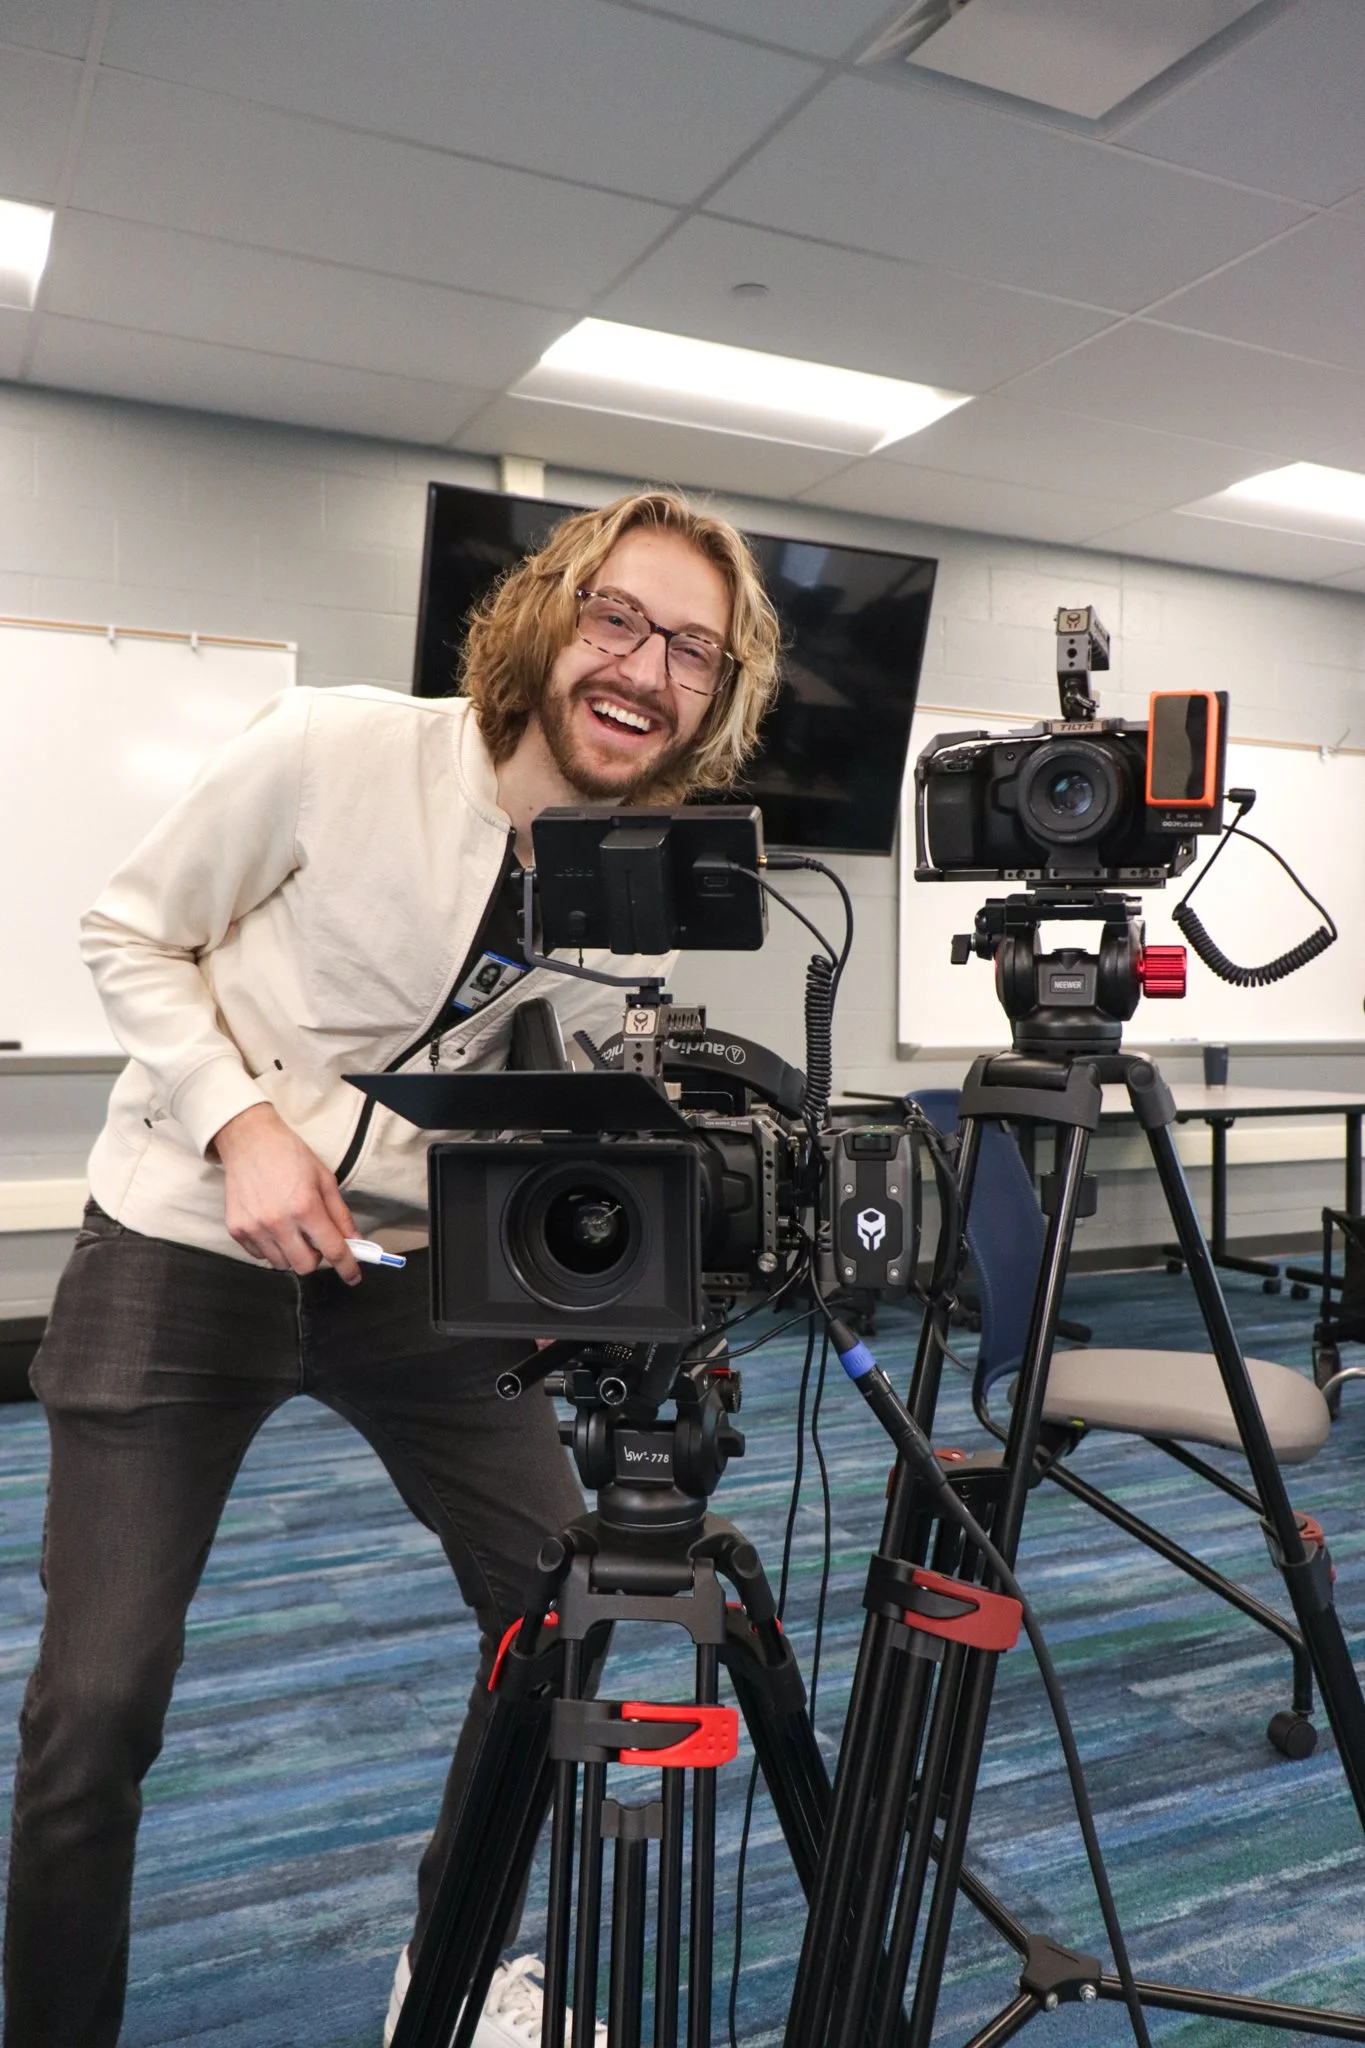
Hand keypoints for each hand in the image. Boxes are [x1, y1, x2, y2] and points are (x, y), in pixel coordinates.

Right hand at [212, 1102, 360, 1282]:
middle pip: (305, 1266)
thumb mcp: (324, 1179)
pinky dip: (271, 1248)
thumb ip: (340, 1214)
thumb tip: (354, 1241)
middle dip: (316, 1258)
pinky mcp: (236, 1230)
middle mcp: (278, 1222)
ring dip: (292, 1254)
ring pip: (281, 1264)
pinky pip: (259, 1256)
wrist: (248, 1141)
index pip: (332, 1250)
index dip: (347, 1267)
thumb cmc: (290, 1155)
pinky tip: (273, 1227)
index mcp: (305, 1207)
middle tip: (316, 1240)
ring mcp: (254, 1228)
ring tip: (292, 1230)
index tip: (353, 1276)